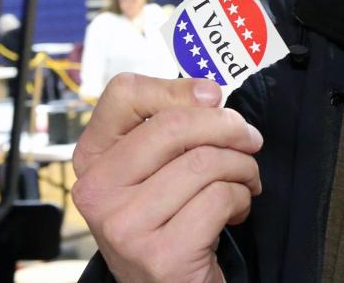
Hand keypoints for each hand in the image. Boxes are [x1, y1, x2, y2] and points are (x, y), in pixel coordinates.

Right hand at [71, 74, 262, 282]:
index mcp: (92, 157)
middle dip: (229, 126)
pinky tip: (234, 211)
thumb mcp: (155, 167)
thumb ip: (172, 126)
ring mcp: (124, 226)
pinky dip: (242, 199)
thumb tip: (209, 94)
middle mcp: (96, 191)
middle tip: (250, 140)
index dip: (177, 87)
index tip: (213, 98)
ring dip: (243, 168)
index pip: (124, 93)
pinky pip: (219, 198)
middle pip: (175, 124)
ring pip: (205, 162)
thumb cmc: (169, 215)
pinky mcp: (160, 255)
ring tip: (244, 181)